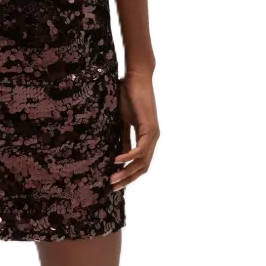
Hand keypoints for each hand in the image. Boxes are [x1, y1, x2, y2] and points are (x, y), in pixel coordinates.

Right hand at [111, 71, 159, 191]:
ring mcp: (153, 134)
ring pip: (142, 161)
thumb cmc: (129, 96)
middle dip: (127, 179)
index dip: (128, 175)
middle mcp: (153, 139)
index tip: (114, 183)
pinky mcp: (150, 127)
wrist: (136, 77)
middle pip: (142, 167)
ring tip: (112, 179)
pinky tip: (116, 161)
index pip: (140, 163)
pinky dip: (128, 156)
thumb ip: (124, 139)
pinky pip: (140, 148)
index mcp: (147, 138)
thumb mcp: (123, 122)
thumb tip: (118, 156)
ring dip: (126, 172)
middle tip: (112, 188)